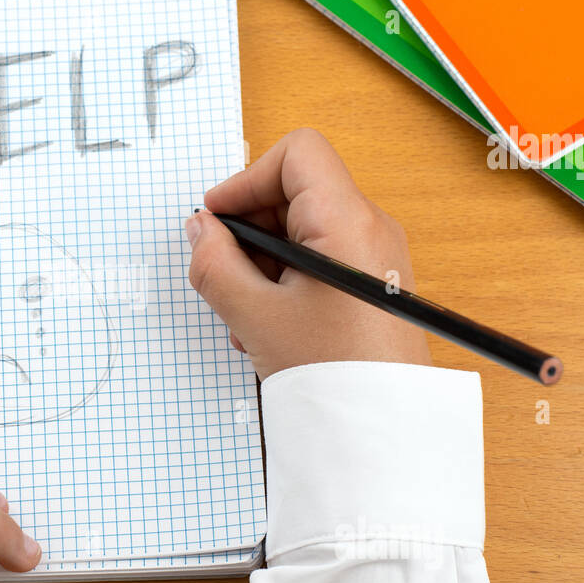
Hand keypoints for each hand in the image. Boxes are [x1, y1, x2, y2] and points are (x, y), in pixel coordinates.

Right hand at [186, 128, 430, 379]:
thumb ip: (215, 264)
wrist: (382, 428)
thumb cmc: (335, 374)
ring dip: (262, 261)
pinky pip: (319, 259)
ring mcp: (374, 256)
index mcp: (346, 221)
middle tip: (224, 272)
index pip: (296, 154)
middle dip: (250, 227)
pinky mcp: (372, 283)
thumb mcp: (255, 315)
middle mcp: (368, 228)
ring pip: (302, 230)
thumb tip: (201, 230)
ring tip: (246, 313)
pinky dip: (285, 279)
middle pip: (295, 191)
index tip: (217, 218)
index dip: (247, 178)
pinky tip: (269, 325)